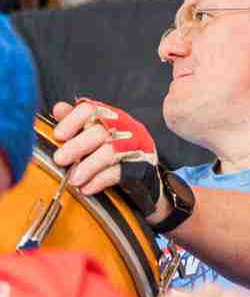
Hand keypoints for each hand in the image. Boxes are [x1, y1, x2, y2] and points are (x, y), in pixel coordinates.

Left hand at [50, 98, 161, 214]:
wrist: (143, 172)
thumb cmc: (113, 148)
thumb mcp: (94, 132)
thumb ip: (75, 121)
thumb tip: (58, 109)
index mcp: (110, 116)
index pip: (90, 110)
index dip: (72, 121)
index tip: (59, 135)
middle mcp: (125, 127)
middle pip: (99, 131)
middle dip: (76, 146)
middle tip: (60, 159)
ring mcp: (135, 145)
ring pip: (110, 151)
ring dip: (88, 166)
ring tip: (73, 179)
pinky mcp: (141, 164)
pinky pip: (119, 171)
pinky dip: (100, 180)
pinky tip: (87, 187)